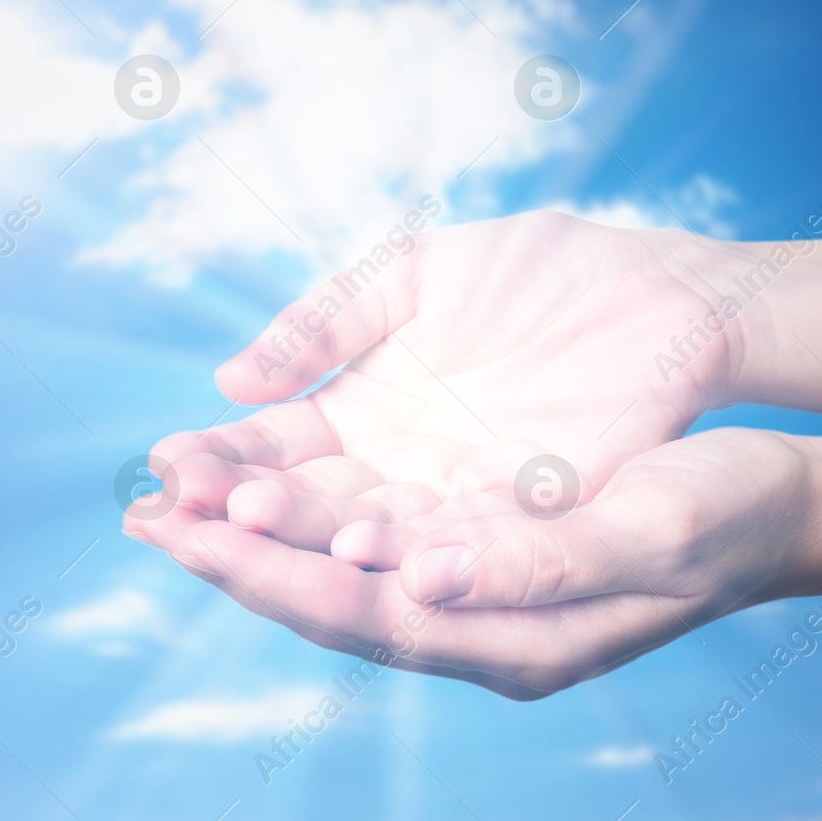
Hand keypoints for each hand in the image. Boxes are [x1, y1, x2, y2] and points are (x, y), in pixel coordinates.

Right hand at [130, 212, 743, 567]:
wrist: (662, 291)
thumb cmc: (537, 274)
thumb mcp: (413, 276)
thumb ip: (327, 322)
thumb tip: (230, 379)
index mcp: (363, 412)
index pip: (269, 448)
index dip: (214, 456)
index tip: (159, 463)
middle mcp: (398, 470)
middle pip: (302, 502)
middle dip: (234, 505)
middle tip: (168, 509)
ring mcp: (461, 501)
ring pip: (368, 531)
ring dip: (306, 532)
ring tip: (247, 520)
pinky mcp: (531, 519)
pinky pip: (463, 542)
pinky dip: (412, 546)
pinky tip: (357, 542)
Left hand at [159, 427, 821, 698]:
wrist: (780, 511)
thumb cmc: (725, 516)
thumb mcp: (648, 530)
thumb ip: (540, 563)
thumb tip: (425, 572)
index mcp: (513, 641)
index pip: (359, 615)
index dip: (266, 575)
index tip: (183, 535)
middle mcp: (479, 630)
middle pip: (328, 604)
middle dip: (233, 561)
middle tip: (142, 516)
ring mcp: (478, 598)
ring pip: (340, 575)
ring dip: (258, 539)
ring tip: (176, 498)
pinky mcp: (481, 558)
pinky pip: (374, 547)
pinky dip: (311, 518)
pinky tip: (269, 487)